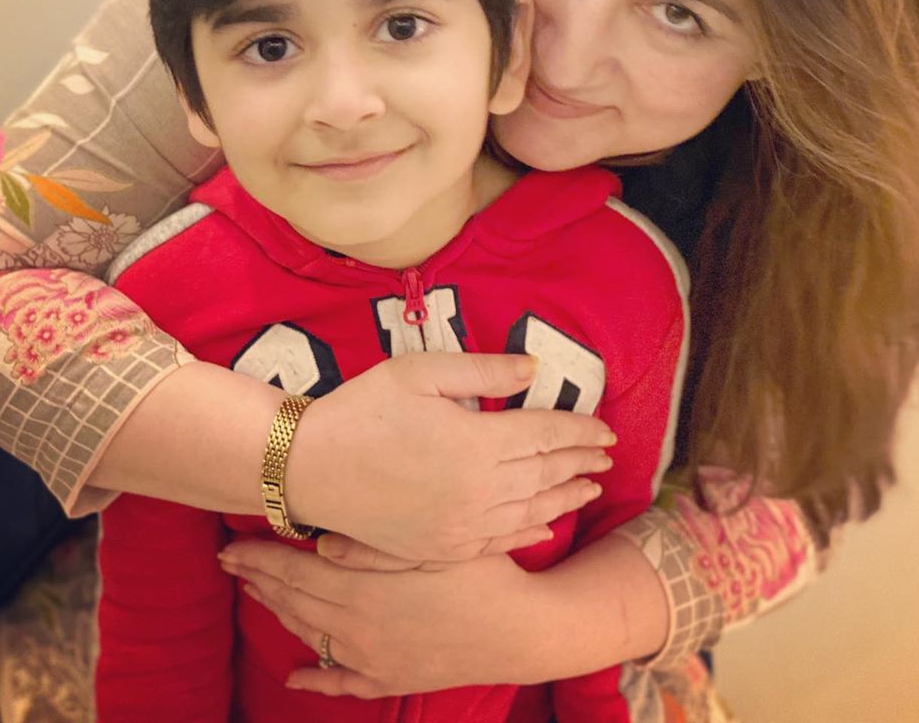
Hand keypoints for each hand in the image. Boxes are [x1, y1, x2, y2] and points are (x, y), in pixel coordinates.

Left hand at [219, 540, 544, 696]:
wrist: (522, 630)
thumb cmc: (481, 572)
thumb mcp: (430, 543)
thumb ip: (371, 546)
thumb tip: (317, 544)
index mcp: (363, 592)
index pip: (293, 572)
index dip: (259, 558)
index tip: (231, 544)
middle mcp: (358, 629)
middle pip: (293, 602)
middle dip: (258, 580)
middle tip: (229, 563)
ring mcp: (372, 659)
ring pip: (311, 636)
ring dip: (278, 614)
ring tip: (255, 594)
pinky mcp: (392, 678)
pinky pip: (342, 682)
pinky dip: (315, 679)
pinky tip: (296, 678)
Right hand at [285, 351, 614, 560]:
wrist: (309, 467)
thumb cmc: (362, 410)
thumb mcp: (421, 372)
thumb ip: (484, 370)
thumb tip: (534, 370)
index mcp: (477, 443)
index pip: (545, 435)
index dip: (579, 431)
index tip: (605, 429)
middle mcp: (478, 491)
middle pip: (544, 474)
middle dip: (580, 462)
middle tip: (608, 456)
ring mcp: (460, 525)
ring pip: (530, 511)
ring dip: (565, 497)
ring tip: (590, 486)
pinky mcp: (440, 547)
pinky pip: (498, 541)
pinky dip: (528, 532)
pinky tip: (546, 526)